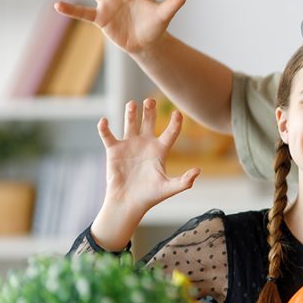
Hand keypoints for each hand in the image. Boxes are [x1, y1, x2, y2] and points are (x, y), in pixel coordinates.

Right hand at [99, 98, 199, 217]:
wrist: (128, 202)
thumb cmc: (150, 196)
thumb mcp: (169, 188)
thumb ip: (184, 181)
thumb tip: (198, 171)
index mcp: (160, 150)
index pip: (171, 132)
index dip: (175, 123)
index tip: (177, 113)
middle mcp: (146, 144)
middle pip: (149, 121)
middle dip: (150, 110)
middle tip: (150, 100)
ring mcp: (129, 145)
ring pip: (130, 123)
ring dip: (131, 112)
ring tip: (132, 104)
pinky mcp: (114, 150)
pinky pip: (108, 135)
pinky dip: (104, 128)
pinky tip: (104, 121)